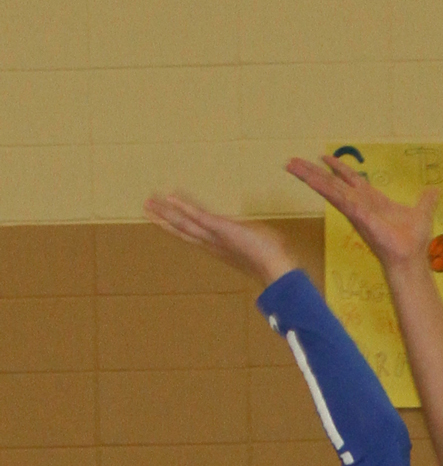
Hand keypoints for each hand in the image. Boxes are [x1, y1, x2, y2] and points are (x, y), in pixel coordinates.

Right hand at [144, 195, 292, 286]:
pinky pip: (197, 216)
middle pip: (181, 229)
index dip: (177, 225)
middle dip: (163, 218)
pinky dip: (183, 207)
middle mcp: (211, 243)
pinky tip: (170, 197)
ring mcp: (213, 237)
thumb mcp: (257, 243)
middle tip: (145, 207)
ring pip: (183, 223)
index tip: (164, 218)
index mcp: (218, 246)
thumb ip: (250, 237)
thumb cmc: (272, 258)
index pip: (193, 234)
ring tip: (148, 202)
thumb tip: (258, 233)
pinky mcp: (219, 228)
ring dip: (165, 212)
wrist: (275, 267)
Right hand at [285, 154, 436, 272]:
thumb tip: (434, 190)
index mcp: (371, 200)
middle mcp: (359, 204)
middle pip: (332, 183)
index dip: (337, 168)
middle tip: (292, 161)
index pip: (350, 180)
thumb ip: (426, 201)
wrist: (411, 259)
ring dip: (309, 177)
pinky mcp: (357, 215)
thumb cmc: (413, 241)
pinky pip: (338, 199)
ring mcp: (355, 210)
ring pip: (329, 189)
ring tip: (291, 165)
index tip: (323, 156)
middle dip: (312, 172)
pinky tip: (311, 180)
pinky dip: (324, 188)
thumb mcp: (422, 213)